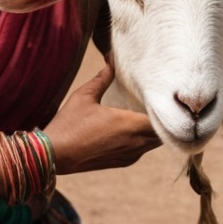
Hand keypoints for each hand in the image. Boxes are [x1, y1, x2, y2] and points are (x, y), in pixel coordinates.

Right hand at [44, 64, 160, 174]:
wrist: (55, 155)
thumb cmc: (69, 124)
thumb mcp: (85, 96)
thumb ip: (102, 78)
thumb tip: (111, 60)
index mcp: (130, 124)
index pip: (163, 118)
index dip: (167, 108)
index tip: (165, 96)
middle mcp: (136, 142)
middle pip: (164, 132)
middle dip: (164, 119)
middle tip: (161, 103)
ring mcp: (130, 155)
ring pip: (154, 143)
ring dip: (154, 131)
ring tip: (150, 115)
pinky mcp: (122, 162)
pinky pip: (142, 150)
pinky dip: (143, 140)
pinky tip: (133, 130)